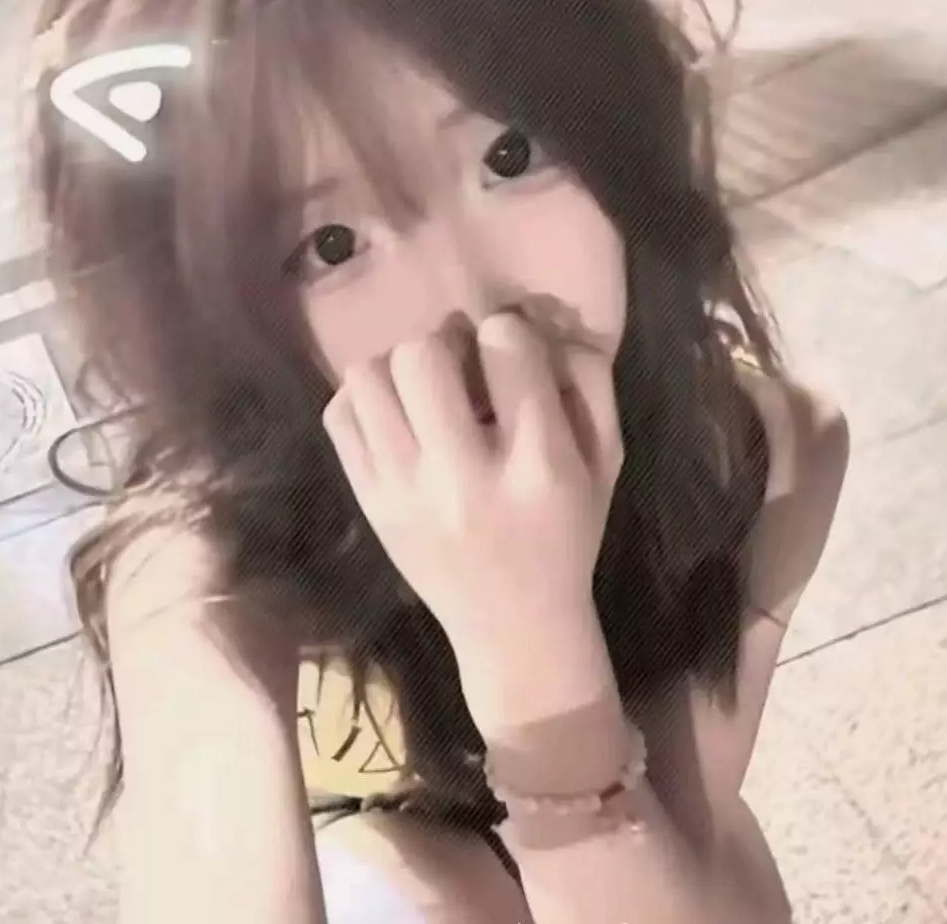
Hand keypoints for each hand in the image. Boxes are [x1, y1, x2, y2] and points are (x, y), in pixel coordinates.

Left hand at [323, 311, 623, 655]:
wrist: (513, 628)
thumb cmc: (566, 537)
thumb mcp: (606, 462)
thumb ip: (589, 381)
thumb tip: (539, 317)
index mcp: (538, 463)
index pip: (505, 344)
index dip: (510, 333)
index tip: (512, 358)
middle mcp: (463, 476)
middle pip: (422, 353)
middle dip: (446, 342)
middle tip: (461, 367)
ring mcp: (403, 492)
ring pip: (369, 376)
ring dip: (400, 367)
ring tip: (424, 391)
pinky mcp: (368, 503)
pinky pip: (340, 415)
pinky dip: (365, 398)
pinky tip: (397, 416)